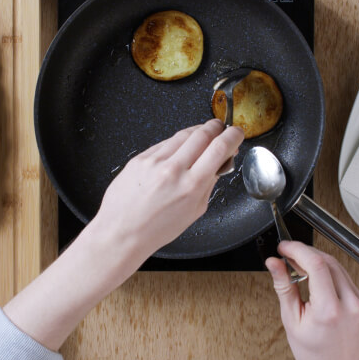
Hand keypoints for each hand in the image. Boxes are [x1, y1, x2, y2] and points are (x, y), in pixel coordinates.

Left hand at [4, 119, 243, 350]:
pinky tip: (178, 150)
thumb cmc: (157, 229)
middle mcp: (173, 170)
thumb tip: (220, 162)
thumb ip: (209, 184)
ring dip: (197, 132)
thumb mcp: (194, 211)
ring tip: (202, 135)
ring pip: (183, 134)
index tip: (236, 133)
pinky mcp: (139, 158)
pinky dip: (175, 143)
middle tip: (220, 128)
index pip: (219, 148)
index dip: (233, 135)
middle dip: (216, 127)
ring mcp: (154, 161)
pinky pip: (164, 143)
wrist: (122, 232)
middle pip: (202, 134)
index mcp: (191, 186)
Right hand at [266, 241, 358, 359]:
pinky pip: (342, 273)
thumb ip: (283, 287)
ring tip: (297, 266)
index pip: (316, 264)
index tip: (283, 247)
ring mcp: (358, 299)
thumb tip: (274, 263)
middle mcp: (349, 302)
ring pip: (335, 263)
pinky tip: (312, 275)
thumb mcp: (291, 321)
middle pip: (326, 259)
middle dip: (303, 252)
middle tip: (286, 256)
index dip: (297, 249)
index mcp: (329, 309)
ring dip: (314, 258)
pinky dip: (325, 268)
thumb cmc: (316, 355)